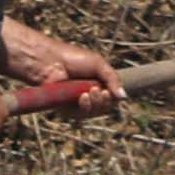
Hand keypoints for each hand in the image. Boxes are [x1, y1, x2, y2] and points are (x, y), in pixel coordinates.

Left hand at [0, 17, 119, 109]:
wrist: (50, 62)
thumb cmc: (73, 58)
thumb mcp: (98, 64)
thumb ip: (112, 79)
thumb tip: (124, 97)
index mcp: (97, 83)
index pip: (111, 97)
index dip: (113, 97)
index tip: (110, 90)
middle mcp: (88, 94)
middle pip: (104, 107)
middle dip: (104, 101)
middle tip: (98, 90)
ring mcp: (77, 103)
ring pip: (94, 112)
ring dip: (95, 104)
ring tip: (90, 92)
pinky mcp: (66, 109)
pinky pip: (80, 115)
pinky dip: (85, 107)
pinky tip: (83, 97)